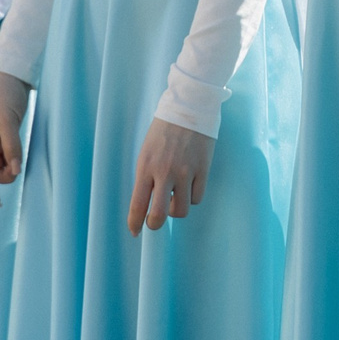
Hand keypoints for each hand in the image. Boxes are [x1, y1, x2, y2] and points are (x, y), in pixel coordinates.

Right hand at [0, 70, 30, 206]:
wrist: (14, 78)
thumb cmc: (4, 93)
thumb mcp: (8, 117)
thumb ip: (11, 144)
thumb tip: (16, 170)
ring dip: (4, 176)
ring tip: (16, 167)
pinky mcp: (3, 144)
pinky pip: (5, 163)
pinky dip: (12, 167)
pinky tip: (17, 163)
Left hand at [128, 116, 215, 233]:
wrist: (189, 108)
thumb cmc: (163, 131)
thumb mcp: (147, 153)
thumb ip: (146, 178)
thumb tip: (148, 204)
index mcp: (146, 167)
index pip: (138, 205)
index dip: (135, 223)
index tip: (135, 231)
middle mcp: (165, 172)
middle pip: (160, 215)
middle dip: (155, 224)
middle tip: (155, 220)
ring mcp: (186, 172)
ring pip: (182, 210)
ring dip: (176, 208)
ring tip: (175, 196)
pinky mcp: (203, 169)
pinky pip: (198, 197)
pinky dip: (192, 196)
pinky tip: (189, 185)